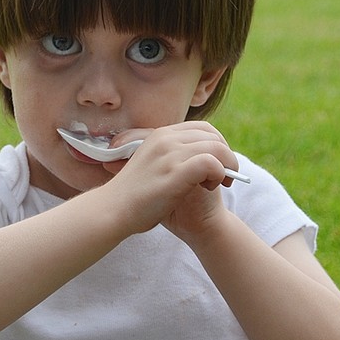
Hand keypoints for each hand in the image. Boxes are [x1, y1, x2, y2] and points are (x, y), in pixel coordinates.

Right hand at [102, 121, 237, 242]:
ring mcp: (170, 154)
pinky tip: (210, 187)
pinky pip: (211, 163)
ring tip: (219, 184)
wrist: (113, 211)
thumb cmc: (132, 195)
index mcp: (160, 135)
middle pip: (213, 136)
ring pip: (217, 148)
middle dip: (226, 155)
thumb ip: (168, 157)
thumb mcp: (150, 165)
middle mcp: (166, 139)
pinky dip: (219, 174)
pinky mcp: (175, 172)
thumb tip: (193, 159)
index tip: (218, 164)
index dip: (217, 145)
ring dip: (226, 166)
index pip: (203, 128)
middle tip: (225, 176)